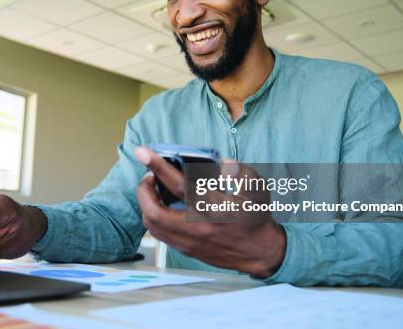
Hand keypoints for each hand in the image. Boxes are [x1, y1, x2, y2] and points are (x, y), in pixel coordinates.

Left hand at [134, 146, 285, 277]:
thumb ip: (239, 171)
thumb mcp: (256, 188)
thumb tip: (222, 162)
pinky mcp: (186, 248)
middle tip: (150, 175)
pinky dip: (153, 216)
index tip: (143, 152)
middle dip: (144, 189)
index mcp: (215, 208)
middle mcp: (198, 227)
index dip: (158, 166)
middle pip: (154, 211)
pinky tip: (160, 204)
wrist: (259, 251)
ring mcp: (190, 241)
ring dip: (146, 203)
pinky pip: (159, 233)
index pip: (179, 185)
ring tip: (154, 188)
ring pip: (152, 224)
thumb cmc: (256, 217)